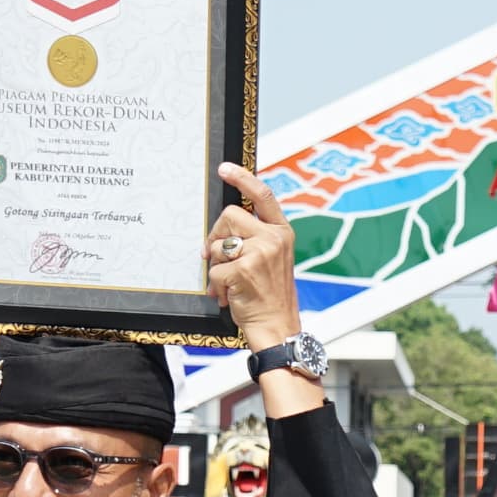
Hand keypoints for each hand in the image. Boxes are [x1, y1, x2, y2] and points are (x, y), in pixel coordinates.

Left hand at [203, 163, 300, 349]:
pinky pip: (213, 269)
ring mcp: (260, 252)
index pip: (263, 195)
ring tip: (230, 284)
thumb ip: (257, 238)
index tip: (225, 169)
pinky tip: (230, 296)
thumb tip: (225, 224)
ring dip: (216, 266)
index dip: (242, 178)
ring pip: (218, 244)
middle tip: (217, 258)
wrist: (278, 328)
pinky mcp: (243, 269)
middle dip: (216, 236)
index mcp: (282, 232)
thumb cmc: (270, 296)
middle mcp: (274, 238)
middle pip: (229, 216)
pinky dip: (216, 286)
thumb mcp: (273, 260)